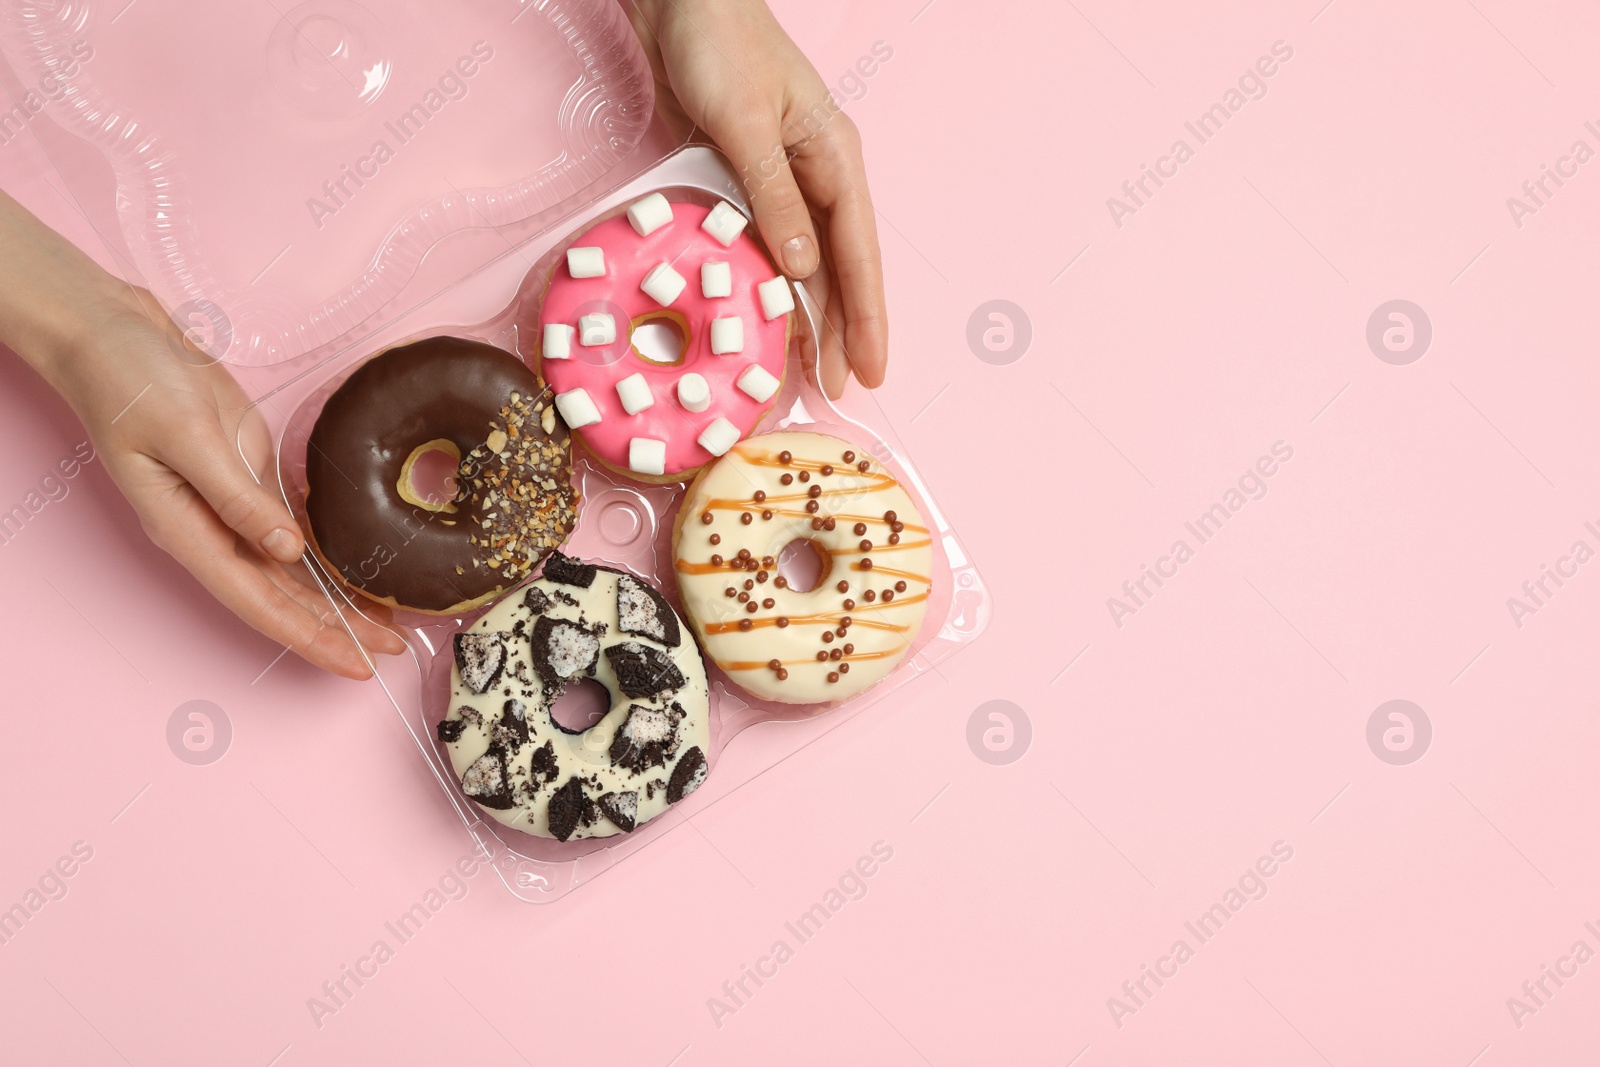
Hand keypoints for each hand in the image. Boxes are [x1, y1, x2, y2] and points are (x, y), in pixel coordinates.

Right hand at [36, 286, 405, 679]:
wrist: (111, 333)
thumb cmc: (130, 380)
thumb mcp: (186, 436)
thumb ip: (236, 497)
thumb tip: (287, 549)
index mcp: (188, 531)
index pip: (258, 603)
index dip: (310, 637)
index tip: (357, 663)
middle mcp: (211, 531)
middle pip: (281, 598)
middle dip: (337, 629)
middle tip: (394, 649)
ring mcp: (230, 507)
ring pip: (290, 571)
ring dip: (336, 599)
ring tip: (388, 622)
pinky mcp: (247, 477)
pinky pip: (291, 530)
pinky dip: (326, 554)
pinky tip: (359, 570)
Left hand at [626, 0, 887, 398]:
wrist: (680, 2)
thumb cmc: (719, 43)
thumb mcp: (744, 123)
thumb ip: (773, 196)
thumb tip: (802, 268)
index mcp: (834, 157)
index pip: (859, 253)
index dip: (867, 316)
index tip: (870, 368)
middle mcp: (819, 175)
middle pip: (841, 268)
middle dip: (844, 331)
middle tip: (838, 390)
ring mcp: (786, 181)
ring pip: (808, 264)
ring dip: (810, 317)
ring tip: (809, 372)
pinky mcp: (749, 181)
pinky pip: (770, 246)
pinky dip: (772, 286)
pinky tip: (769, 319)